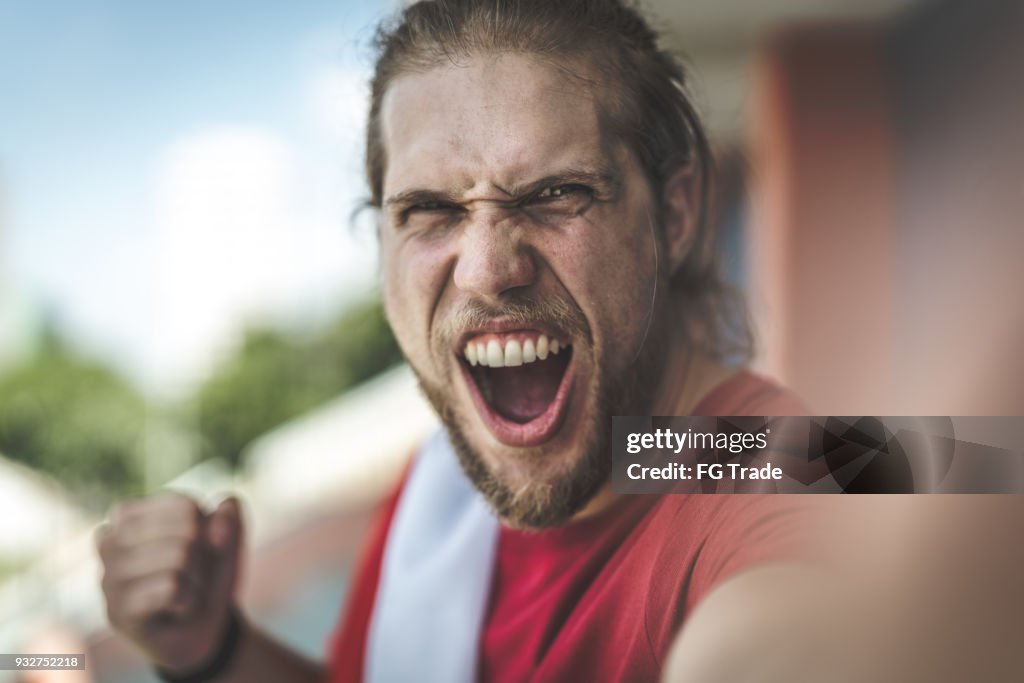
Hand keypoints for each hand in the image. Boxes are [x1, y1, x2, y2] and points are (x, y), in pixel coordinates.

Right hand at [96, 492, 243, 672]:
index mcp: (128, 515)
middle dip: (203, 556)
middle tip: (191, 577)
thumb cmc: (206, 577)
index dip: (206, 529)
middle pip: (185, 529)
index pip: (184, 505)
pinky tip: (176, 610)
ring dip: (197, 579)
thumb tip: (222, 514)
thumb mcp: (227, 541)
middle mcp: (108, 542)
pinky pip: (172, 587)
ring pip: (180, 556)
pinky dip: (189, 600)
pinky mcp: (117, 611)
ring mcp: (108, 577)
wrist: (204, 632)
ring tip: (184, 593)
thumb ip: (230, 515)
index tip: (196, 549)